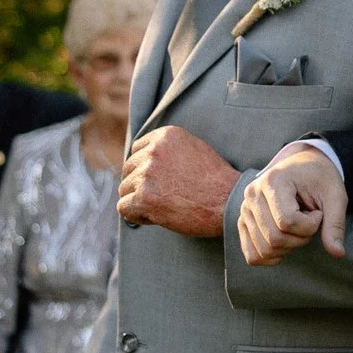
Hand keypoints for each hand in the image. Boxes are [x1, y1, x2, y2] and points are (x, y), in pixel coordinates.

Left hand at [117, 126, 240, 236]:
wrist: (229, 202)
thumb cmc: (216, 181)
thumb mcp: (195, 149)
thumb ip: (169, 148)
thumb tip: (146, 156)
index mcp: (165, 136)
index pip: (137, 150)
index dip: (145, 168)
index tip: (160, 180)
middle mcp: (154, 151)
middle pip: (128, 169)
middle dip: (141, 185)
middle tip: (164, 196)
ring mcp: (147, 174)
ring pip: (124, 189)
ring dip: (139, 201)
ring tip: (163, 206)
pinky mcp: (144, 197)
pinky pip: (124, 208)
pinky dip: (137, 215)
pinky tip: (156, 216)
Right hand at [237, 145, 347, 264]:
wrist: (303, 166)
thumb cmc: (320, 178)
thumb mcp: (335, 196)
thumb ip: (335, 224)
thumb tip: (338, 253)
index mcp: (273, 180)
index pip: (287, 221)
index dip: (310, 225)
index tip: (318, 212)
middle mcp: (252, 194)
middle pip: (275, 238)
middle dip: (301, 238)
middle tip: (309, 221)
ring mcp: (244, 209)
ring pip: (265, 250)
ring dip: (288, 247)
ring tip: (297, 227)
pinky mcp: (243, 223)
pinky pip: (253, 255)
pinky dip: (271, 257)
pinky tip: (286, 243)